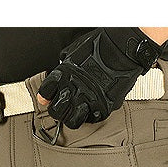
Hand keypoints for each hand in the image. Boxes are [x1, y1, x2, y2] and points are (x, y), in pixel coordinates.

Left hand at [37, 28, 161, 129]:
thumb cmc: (101, 45)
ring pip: (71, 121)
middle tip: (62, 108)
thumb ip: (65, 67)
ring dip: (71, 118)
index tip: (46, 98)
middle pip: (56, 112)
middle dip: (57, 111)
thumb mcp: (74, 52)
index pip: (46, 92)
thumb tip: (58, 76)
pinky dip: (90, 115)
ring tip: (76, 112)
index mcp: (63, 75)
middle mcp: (73, 90)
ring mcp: (88, 101)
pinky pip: (92, 119)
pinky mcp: (102, 108)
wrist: (123, 49)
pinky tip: (92, 108)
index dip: (45, 97)